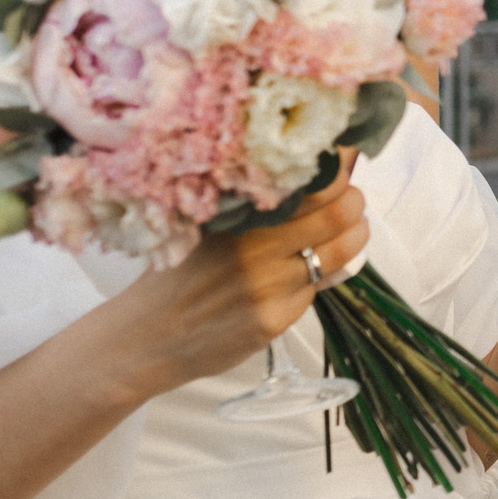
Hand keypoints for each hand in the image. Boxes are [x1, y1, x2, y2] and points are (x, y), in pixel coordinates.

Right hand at [108, 171, 369, 398]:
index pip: (304, 178)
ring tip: (351, 229)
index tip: (340, 160)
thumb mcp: (204, 228)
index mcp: (233, 215)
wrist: (143, 338)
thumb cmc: (176, 276)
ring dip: (354, 236)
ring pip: (338, 252)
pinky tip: (308, 271)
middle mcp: (251, 247)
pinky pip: (315, 290)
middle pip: (336, 211)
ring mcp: (265, 286)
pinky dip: (320, 276)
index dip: (334, 166)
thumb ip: (251, 207)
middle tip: (352, 198)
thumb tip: (309, 175)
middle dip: (355, 200)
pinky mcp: (273, 320)